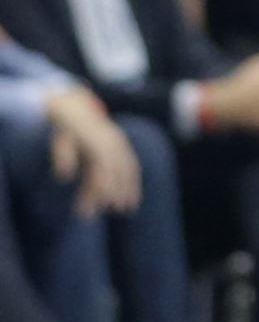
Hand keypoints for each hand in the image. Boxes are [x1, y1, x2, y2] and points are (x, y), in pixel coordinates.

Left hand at [45, 89, 137, 214]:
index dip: (105, 185)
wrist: (76, 111)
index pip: (104, 167)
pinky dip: (134, 182)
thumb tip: (63, 177)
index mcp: (97, 142)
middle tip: (116, 210)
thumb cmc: (65, 131)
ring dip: (131, 190)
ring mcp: (121, 145)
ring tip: (128, 209)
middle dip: (119, 191)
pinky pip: (133, 166)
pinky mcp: (124, 148)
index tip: (104, 202)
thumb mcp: (59, 141)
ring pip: (129, 169)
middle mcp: (113, 143)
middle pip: (118, 170)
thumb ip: (61, 157)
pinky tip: (133, 197)